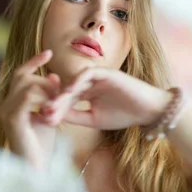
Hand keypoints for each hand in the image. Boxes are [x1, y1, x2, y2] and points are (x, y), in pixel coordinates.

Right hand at [0, 50, 60, 167]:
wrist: (35, 169)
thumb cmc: (41, 146)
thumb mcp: (48, 115)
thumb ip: (49, 96)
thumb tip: (53, 76)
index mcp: (11, 103)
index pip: (20, 74)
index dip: (33, 62)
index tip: (49, 53)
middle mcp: (5, 105)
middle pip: (22, 77)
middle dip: (44, 79)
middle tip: (61, 88)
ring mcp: (6, 111)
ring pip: (27, 85)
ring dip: (47, 89)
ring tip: (60, 100)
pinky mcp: (13, 119)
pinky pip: (29, 97)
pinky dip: (44, 98)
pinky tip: (54, 106)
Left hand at [44, 67, 171, 130]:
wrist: (148, 111)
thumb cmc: (123, 114)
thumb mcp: (93, 119)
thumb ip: (74, 116)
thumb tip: (52, 117)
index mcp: (85, 93)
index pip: (65, 99)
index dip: (54, 108)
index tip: (43, 118)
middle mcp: (88, 83)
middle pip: (66, 89)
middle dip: (54, 101)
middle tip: (43, 110)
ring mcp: (97, 76)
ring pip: (74, 81)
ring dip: (63, 91)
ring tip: (53, 102)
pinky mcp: (106, 72)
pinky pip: (88, 73)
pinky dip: (79, 80)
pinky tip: (70, 91)